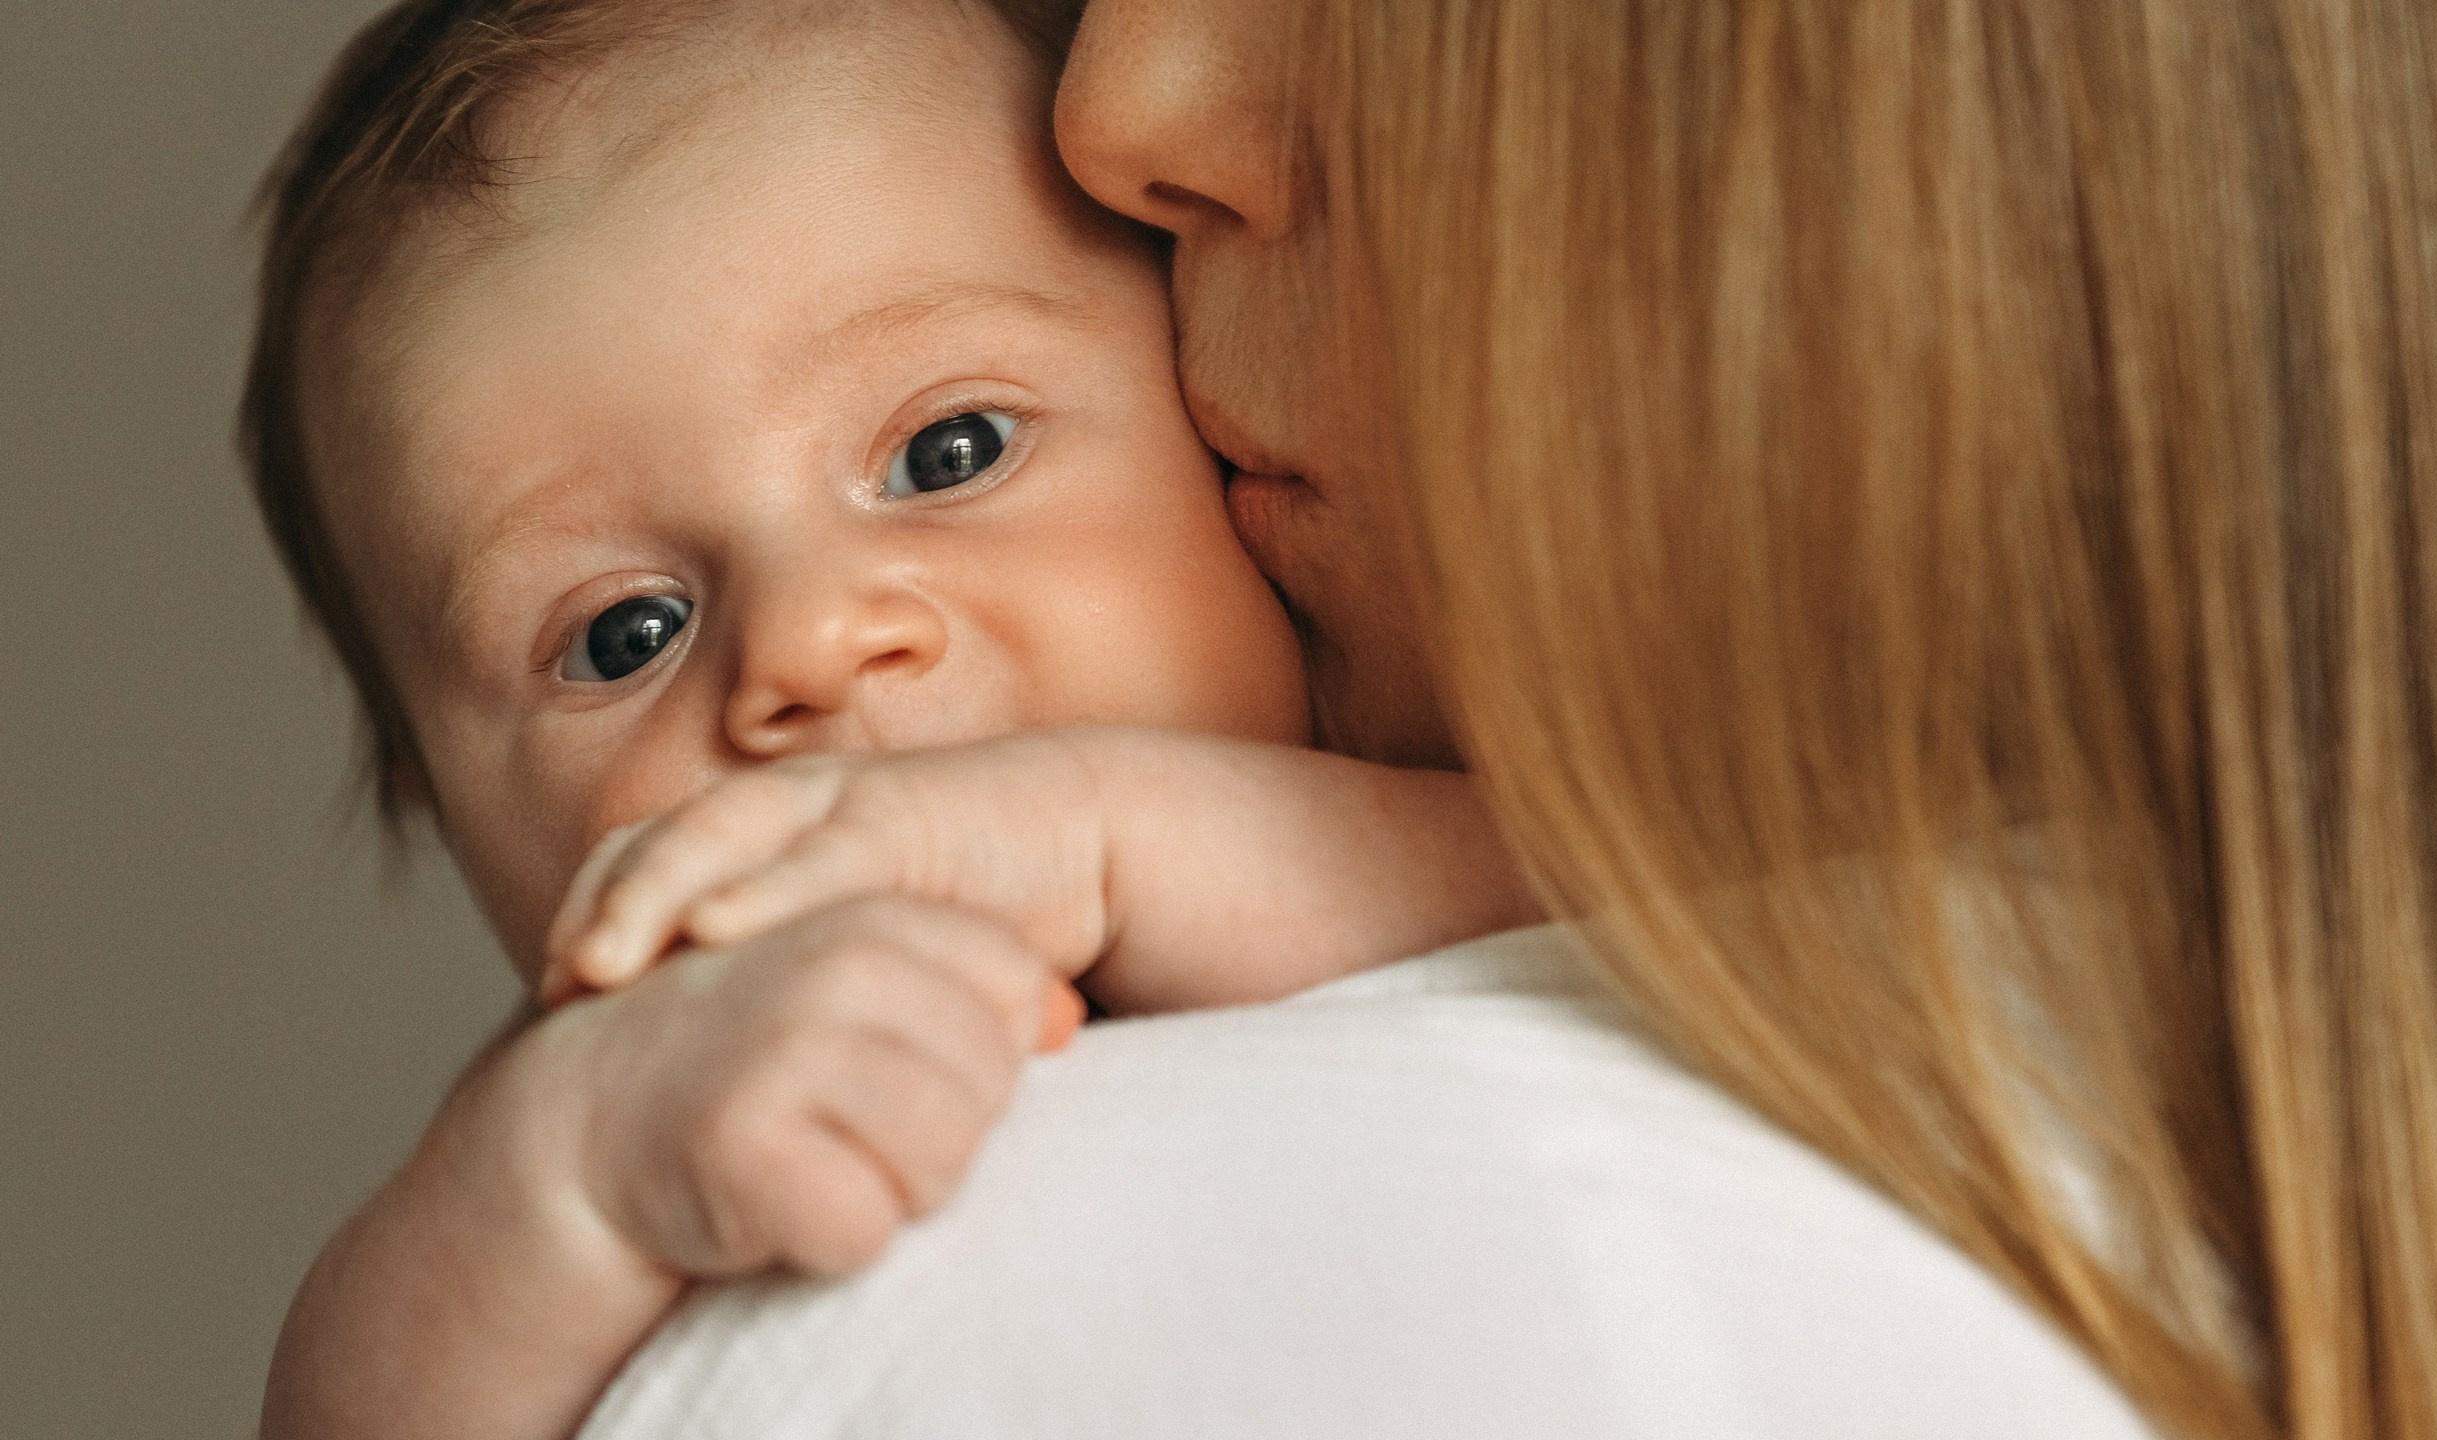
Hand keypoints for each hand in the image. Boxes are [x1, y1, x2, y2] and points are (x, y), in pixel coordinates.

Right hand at [511, 894, 1064, 1278]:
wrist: (586, 1118)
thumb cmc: (750, 1058)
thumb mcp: (857, 997)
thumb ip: (967, 996)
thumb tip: (1068, 1021)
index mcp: (873, 920)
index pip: (1017, 996)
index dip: (980, 1059)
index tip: (901, 1068)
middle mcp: (835, 969)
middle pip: (993, 1089)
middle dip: (941, 1135)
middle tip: (848, 1130)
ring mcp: (784, 1049)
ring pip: (944, 1164)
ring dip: (891, 1192)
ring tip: (818, 1162)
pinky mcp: (740, 1142)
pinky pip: (864, 1231)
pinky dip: (831, 1242)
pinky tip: (774, 1204)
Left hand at [543, 734, 1115, 1007]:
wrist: (1082, 846)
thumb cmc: (959, 912)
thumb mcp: (846, 953)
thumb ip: (778, 989)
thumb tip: (694, 1076)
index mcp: (756, 837)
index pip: (639, 866)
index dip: (587, 921)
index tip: (543, 1005)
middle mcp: (782, 808)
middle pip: (657, 841)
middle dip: (599, 906)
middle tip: (551, 983)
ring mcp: (840, 802)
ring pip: (717, 832)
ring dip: (654, 891)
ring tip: (602, 956)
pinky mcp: (905, 811)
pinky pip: (823, 852)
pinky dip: (766, 889)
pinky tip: (717, 928)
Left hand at [544, 728, 1540, 1021]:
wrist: (1432, 946)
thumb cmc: (1295, 1030)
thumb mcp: (1098, 1096)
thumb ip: (1000, 1102)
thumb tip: (899, 1195)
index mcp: (984, 895)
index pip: (805, 897)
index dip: (692, 932)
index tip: (594, 1013)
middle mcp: (990, 834)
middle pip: (781, 837)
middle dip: (656, 887)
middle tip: (559, 977)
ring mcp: (1027, 806)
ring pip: (816, 815)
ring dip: (692, 870)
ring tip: (600, 950)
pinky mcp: (1069, 801)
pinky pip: (908, 831)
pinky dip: (798, 871)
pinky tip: (716, 921)